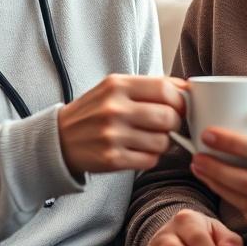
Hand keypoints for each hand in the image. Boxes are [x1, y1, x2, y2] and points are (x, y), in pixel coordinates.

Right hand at [58, 74, 185, 175]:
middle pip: (168, 116)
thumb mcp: (115, 88)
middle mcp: (114, 108)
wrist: (59, 139)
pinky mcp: (112, 159)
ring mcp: (112, 135)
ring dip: (164, 143)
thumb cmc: (94, 112)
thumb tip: (187, 88)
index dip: (180, 100)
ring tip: (151, 139)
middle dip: (176, 123)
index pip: (165, 89)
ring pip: (162, 141)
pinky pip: (150, 160)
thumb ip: (148, 86)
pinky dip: (151, 157)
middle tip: (169, 125)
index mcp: (117, 85)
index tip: (180, 106)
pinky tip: (139, 151)